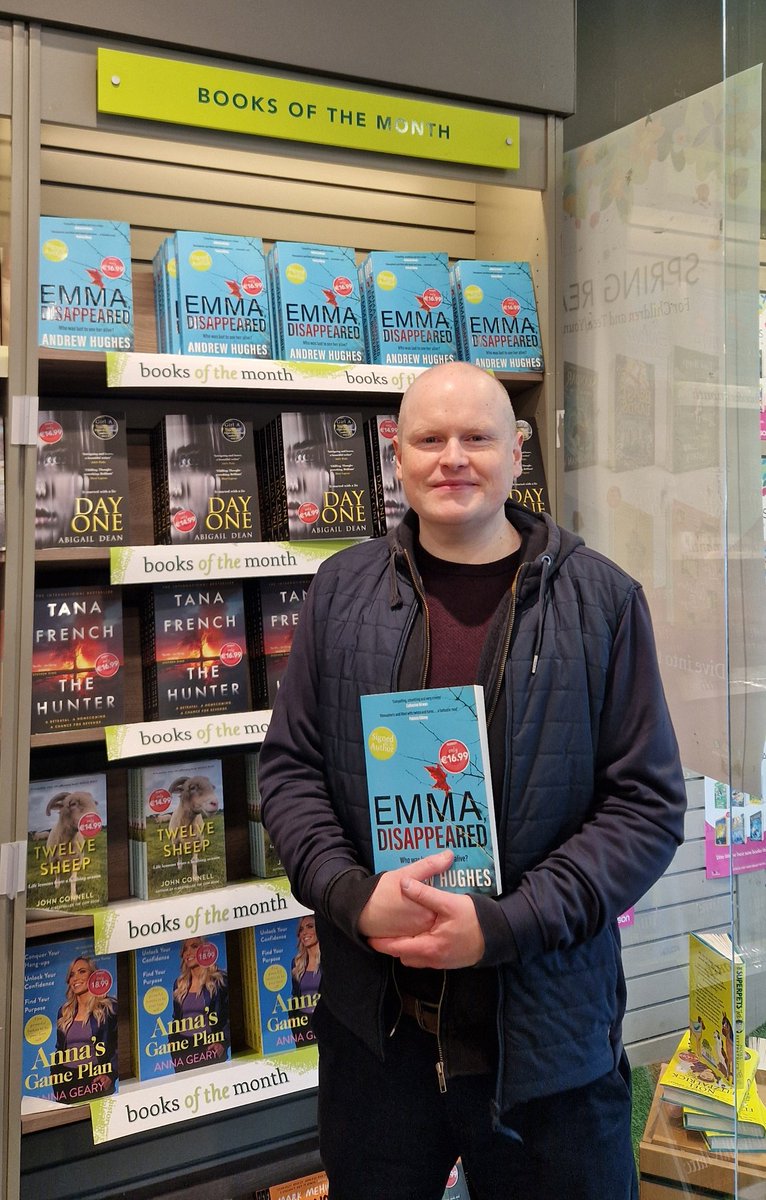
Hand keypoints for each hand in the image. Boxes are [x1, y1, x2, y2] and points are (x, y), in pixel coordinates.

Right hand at [357, 850, 453, 938]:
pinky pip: (417, 931)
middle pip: (439, 913)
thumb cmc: (380, 892)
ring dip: (430, 913)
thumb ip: (430, 865)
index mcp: (428, 911)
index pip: (446, 903)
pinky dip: (418, 922)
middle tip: (439, 890)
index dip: (448, 893)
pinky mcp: (404, 938)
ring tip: (424, 901)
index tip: (451, 884)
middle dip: (440, 904)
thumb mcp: (405, 874)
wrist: (358, 911)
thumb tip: (449, 855)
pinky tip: (413, 911)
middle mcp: (424, 926)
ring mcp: (414, 934)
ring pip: (429, 923)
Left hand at [367, 874, 485, 968]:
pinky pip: (425, 957)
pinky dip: (417, 947)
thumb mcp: (449, 903)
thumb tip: (403, 883)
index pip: (395, 948)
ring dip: (405, 946)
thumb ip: (424, 893)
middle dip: (391, 945)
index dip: (380, 942)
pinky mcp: (447, 960)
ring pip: (414, 957)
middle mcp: (431, 959)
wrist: (498, 936)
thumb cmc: (474, 919)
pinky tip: (420, 933)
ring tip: (398, 930)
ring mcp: (440, 962)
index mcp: (428, 947)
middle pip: (402, 955)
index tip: (367, 935)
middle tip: (381, 930)